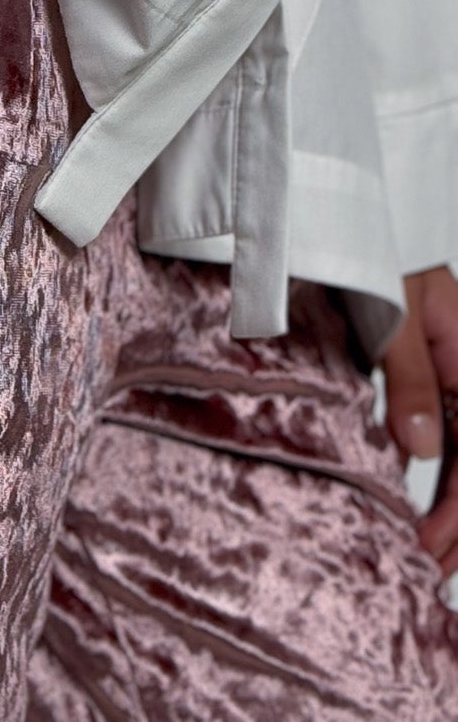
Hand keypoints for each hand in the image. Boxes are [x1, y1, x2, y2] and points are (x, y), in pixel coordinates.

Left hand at [381, 263, 457, 576]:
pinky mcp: (416, 371)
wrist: (333, 212)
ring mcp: (445, 372)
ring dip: (449, 506)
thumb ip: (408, 378)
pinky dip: (428, 472)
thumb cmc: (362, 248)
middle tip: (428, 567)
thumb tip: (421, 451)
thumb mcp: (389, 311)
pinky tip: (407, 501)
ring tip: (424, 552)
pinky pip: (436, 433)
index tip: (435, 547)